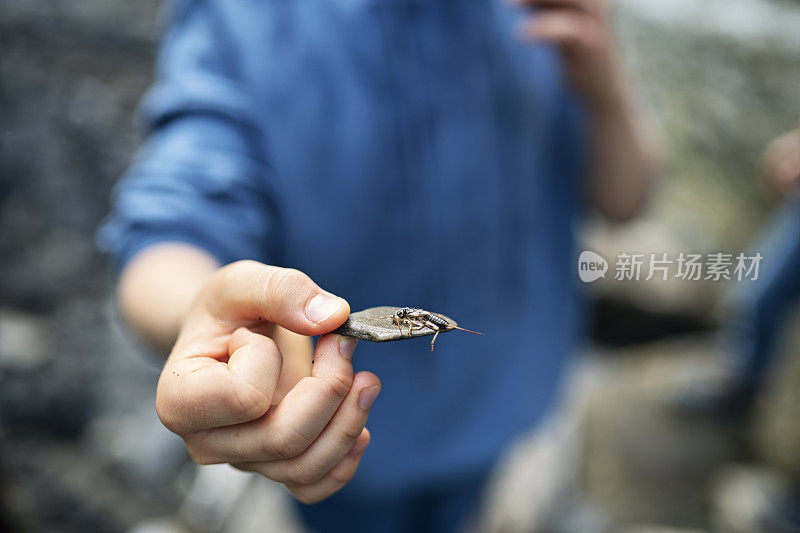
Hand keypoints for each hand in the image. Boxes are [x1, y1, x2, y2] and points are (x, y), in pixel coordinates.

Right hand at [155, 260, 380, 502]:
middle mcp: (207, 441)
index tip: (260, 335)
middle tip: (345, 342)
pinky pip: (314, 485)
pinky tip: (360, 424)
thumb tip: (333, 316)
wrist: (230, 332)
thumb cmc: (226, 312)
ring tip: (366, 380)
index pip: (244, 396)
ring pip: (306, 466)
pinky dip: (346, 459)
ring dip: (350, 420)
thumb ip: (282, 290)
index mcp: (181, 398)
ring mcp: (243, 459)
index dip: (269, 358)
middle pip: (284, 439)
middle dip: (330, 387)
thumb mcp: (242, 282)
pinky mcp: (274, 467)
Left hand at [515, 0, 622, 107]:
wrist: (605, 85)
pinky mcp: (592, 46)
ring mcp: (596, 22)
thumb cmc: (578, 49)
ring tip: (509, 4)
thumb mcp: (559, 20)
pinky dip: (545, 29)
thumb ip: (543, 4)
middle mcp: (595, 2)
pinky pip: (570, 31)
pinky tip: (523, 34)